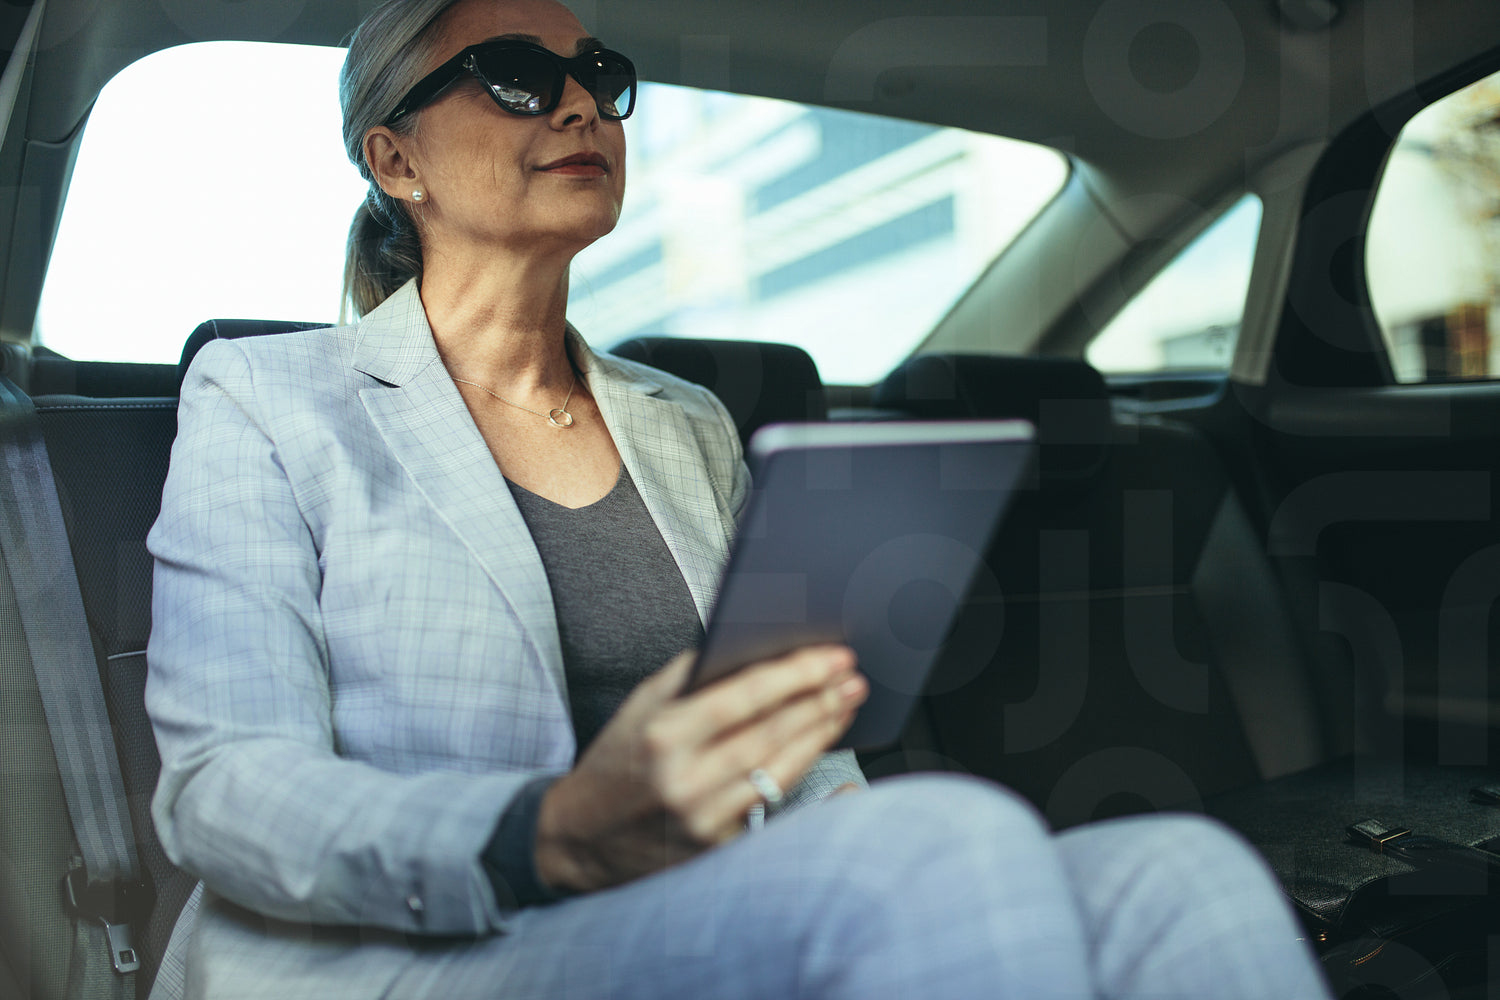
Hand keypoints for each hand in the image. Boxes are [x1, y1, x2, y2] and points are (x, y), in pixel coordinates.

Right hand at [534, 644, 866, 893]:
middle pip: (771, 735)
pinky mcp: (717, 851)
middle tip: (854, 679)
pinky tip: (843, 777)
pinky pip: (776, 816)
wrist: (581, 836)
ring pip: (779, 773)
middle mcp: (684, 782)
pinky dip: (813, 794)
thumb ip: (691, 675)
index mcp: (664, 736)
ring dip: (821, 737)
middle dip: (820, 702)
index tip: (832, 656)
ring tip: (846, 707)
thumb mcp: (641, 706)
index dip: (795, 675)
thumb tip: (753, 642)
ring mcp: (703, 822)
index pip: (744, 697)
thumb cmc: (619, 760)